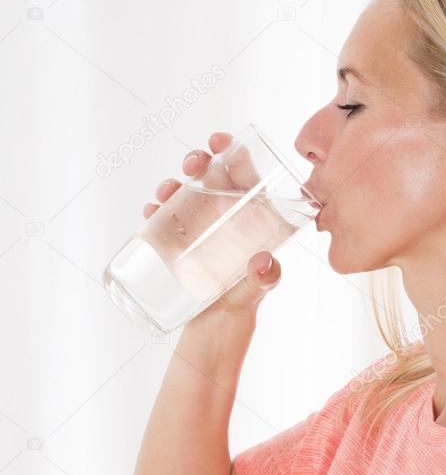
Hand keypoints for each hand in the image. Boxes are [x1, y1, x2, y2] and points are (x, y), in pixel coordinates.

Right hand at [143, 132, 280, 317]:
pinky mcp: (178, 245)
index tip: (219, 140)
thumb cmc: (240, 307)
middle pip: (212, 180)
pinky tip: (151, 210)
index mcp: (251, 221)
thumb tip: (264, 263)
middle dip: (198, 162)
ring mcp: (200, 231)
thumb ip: (264, 279)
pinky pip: (165, 220)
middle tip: (191, 165)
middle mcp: (226, 221)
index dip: (234, 153)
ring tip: (166, 191)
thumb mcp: (255, 292)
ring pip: (186, 196)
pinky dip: (156, 211)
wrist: (211, 334)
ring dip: (173, 185)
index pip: (246, 178)